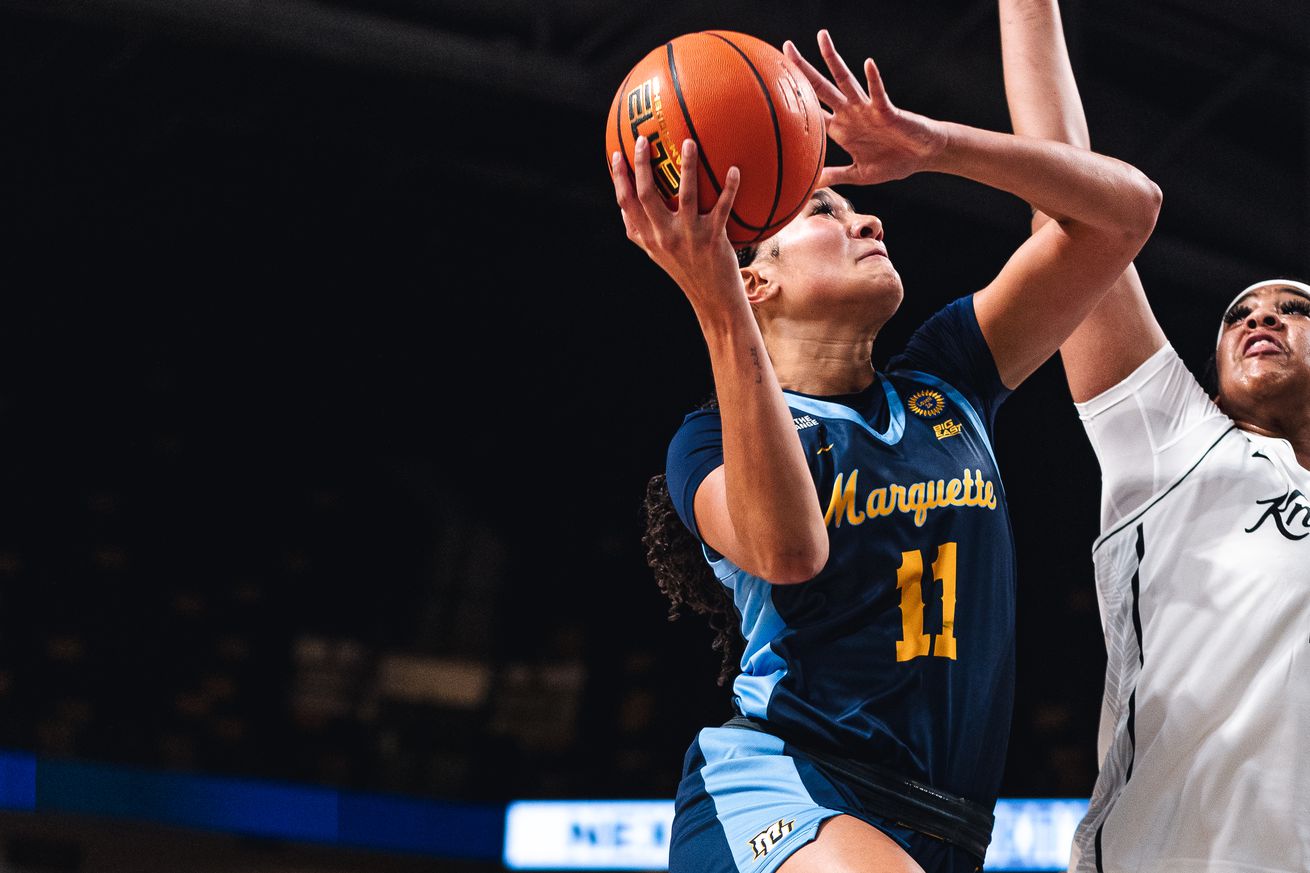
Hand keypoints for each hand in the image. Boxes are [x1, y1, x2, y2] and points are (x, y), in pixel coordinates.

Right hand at [611, 137, 745, 314]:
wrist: (712, 299)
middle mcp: (665, 236)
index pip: (627, 204)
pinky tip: (735, 168)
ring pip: (685, 195)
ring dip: (687, 167)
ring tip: (689, 143)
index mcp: (649, 237)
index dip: (619, 178)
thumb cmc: (685, 271)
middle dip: (642, 165)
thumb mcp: (656, 254)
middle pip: (647, 195)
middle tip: (644, 138)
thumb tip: (623, 205)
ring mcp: (689, 237)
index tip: (617, 153)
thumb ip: (639, 231)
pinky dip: (730, 188)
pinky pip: (723, 208)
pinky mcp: (714, 239)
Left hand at [783, 30, 945, 187]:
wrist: (921, 157)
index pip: (810, 112)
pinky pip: (878, 93)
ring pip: (845, 80)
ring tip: (821, 38)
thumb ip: (835, 176)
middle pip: (821, 87)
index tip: (773, 87)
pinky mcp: (886, 110)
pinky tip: (868, 64)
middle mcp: (849, 113)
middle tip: (785, 48)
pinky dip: (873, 80)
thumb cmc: (892, 162)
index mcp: (840, 129)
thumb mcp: (858, 174)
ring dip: (833, 60)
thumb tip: (810, 186)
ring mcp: (866, 109)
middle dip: (803, 69)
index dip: (793, 100)